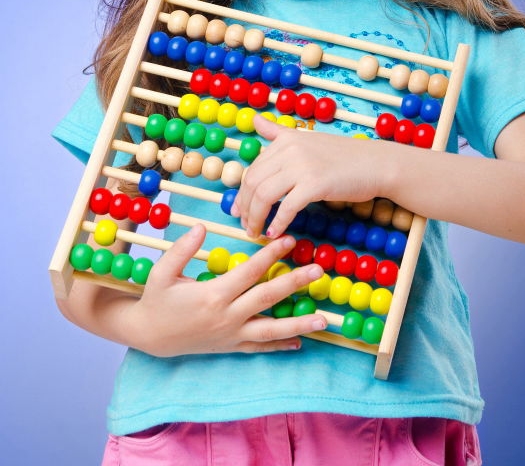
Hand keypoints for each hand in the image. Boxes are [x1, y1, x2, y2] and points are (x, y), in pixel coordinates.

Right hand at [128, 225, 327, 356]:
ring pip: (271, 330)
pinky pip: (260, 347)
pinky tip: (300, 343)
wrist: (149, 336)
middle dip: (295, 283)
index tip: (289, 240)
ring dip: (299, 323)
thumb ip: (181, 249)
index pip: (250, 272)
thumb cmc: (156, 299)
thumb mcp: (161, 272)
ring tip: (324, 320)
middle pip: (268, 298)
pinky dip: (280, 346)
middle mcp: (227, 317)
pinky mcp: (231, 346)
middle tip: (319, 271)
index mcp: (214, 295)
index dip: (271, 255)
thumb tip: (202, 226)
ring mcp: (231, 335)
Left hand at [230, 113, 392, 238]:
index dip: (242, 193)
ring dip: (256, 218)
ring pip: (264, 196)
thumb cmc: (343, 156)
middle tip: (246, 225)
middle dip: (244, 208)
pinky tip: (276, 233)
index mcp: (286, 139)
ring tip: (257, 232)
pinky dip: (278, 223)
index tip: (238, 210)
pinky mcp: (315, 184)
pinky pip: (287, 207)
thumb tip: (255, 119)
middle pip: (253, 182)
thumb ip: (279, 133)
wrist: (376, 163)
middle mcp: (290, 149)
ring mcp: (302, 166)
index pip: (253, 169)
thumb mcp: (307, 139)